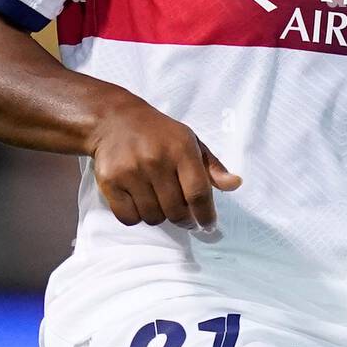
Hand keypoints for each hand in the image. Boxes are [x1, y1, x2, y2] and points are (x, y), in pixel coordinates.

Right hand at [89, 95, 241, 230]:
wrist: (113, 120)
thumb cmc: (159, 134)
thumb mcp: (191, 142)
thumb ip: (213, 167)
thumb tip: (235, 184)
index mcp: (181, 149)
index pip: (198, 193)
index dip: (206, 216)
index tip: (208, 225)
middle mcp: (156, 160)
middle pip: (176, 211)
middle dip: (184, 220)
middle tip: (184, 217)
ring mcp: (131, 172)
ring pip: (153, 217)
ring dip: (160, 216)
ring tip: (159, 201)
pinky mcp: (110, 182)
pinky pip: (129, 218)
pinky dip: (137, 216)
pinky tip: (140, 201)